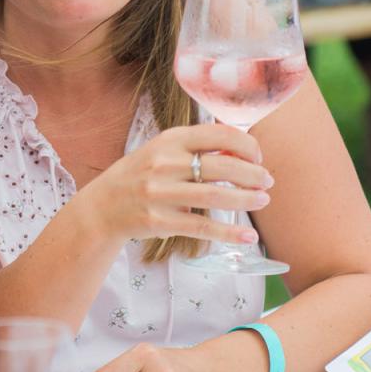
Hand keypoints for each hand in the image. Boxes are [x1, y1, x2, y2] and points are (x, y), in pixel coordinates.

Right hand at [81, 124, 272, 246]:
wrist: (103, 207)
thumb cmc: (140, 176)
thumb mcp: (162, 151)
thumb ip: (195, 147)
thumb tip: (242, 146)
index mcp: (169, 140)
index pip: (218, 134)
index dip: (246, 146)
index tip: (258, 157)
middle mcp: (164, 163)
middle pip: (221, 166)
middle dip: (253, 174)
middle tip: (268, 182)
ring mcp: (160, 193)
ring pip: (215, 195)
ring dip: (246, 200)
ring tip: (263, 201)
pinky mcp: (159, 221)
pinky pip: (202, 226)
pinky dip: (229, 233)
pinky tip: (248, 236)